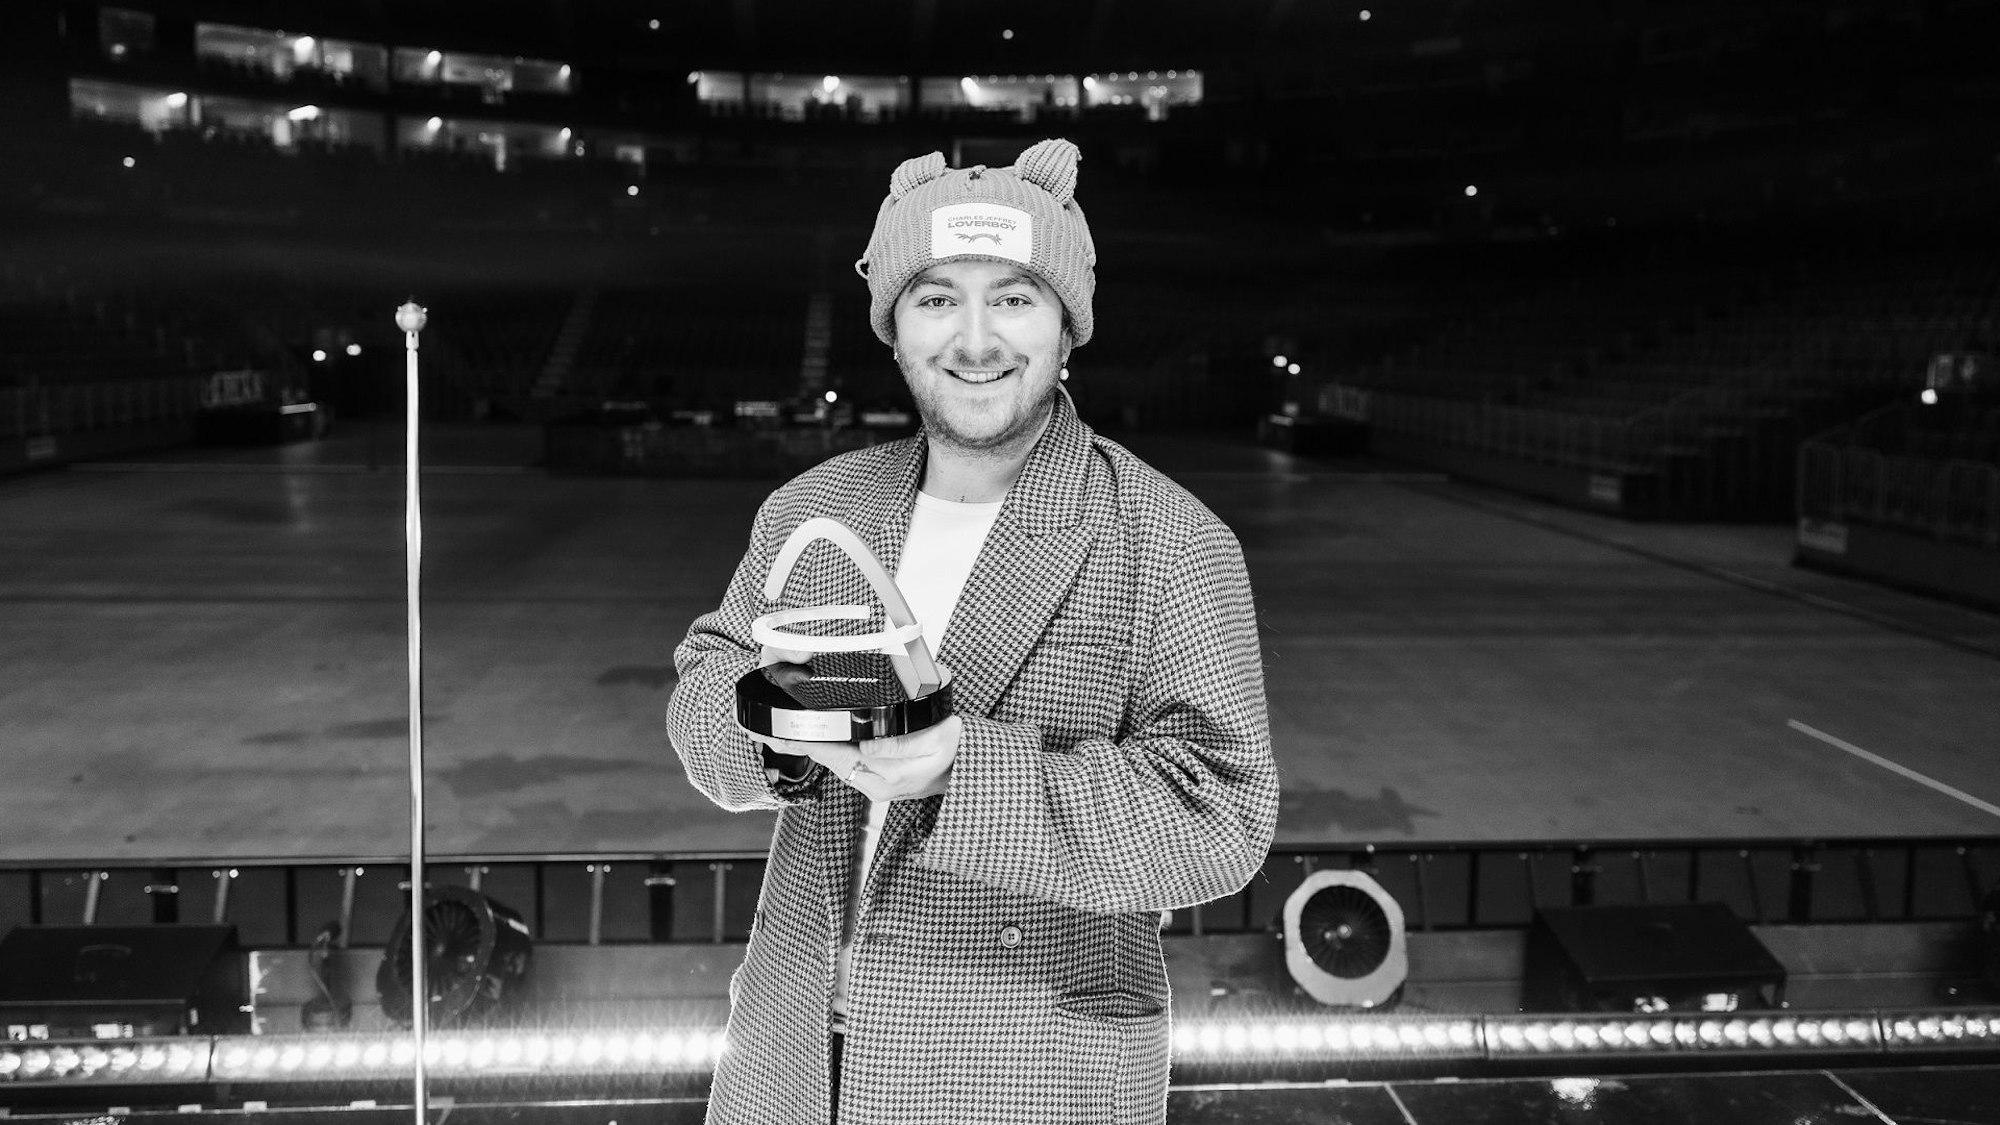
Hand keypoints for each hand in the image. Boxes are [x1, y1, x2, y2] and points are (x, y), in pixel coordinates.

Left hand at [750, 715, 962, 801]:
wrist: (973, 769)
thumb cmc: (960, 752)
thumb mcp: (938, 741)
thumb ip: (901, 745)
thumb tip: (867, 746)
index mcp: (887, 777)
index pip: (836, 756)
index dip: (807, 743)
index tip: (782, 734)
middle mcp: (877, 785)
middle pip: (829, 760)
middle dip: (801, 743)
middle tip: (769, 729)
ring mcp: (877, 783)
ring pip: (836, 761)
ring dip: (813, 746)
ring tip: (786, 732)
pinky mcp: (879, 778)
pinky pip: (847, 762)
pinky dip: (829, 749)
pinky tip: (818, 737)